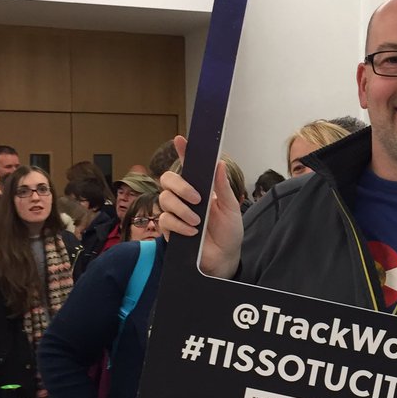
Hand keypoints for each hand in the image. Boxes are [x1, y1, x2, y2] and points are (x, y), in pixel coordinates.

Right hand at [159, 136, 243, 278]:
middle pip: (168, 179)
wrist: (225, 258)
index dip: (183, 151)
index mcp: (201, 188)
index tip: (180, 139)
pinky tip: (192, 232)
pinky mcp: (170, 229)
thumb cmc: (229, 232)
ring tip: (198, 222)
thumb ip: (223, 187)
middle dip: (180, 186)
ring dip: (182, 209)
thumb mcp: (231, 208)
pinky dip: (179, 225)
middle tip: (197, 198)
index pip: (189, 166)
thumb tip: (219, 164)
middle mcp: (185, 197)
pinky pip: (165, 220)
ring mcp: (176, 212)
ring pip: (165, 199)